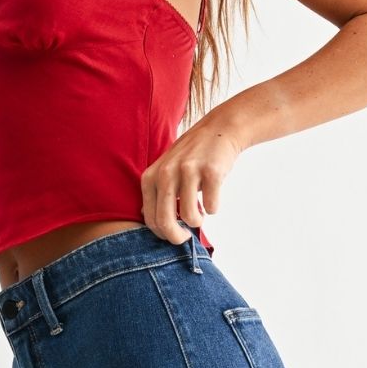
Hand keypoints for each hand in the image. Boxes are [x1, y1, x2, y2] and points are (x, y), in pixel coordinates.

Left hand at [139, 114, 243, 243]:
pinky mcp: (211, 172)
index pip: (150, 219)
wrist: (219, 129)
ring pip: (189, 216)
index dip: (164, 234)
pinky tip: (213, 197)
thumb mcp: (165, 170)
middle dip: (177, 237)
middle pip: (165, 222)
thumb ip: (155, 192)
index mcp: (151, 177)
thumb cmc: (192, 156)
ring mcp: (188, 171)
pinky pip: (211, 206)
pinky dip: (214, 208)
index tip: (176, 233)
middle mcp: (166, 173)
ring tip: (201, 212)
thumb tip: (147, 218)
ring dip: (198, 221)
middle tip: (187, 236)